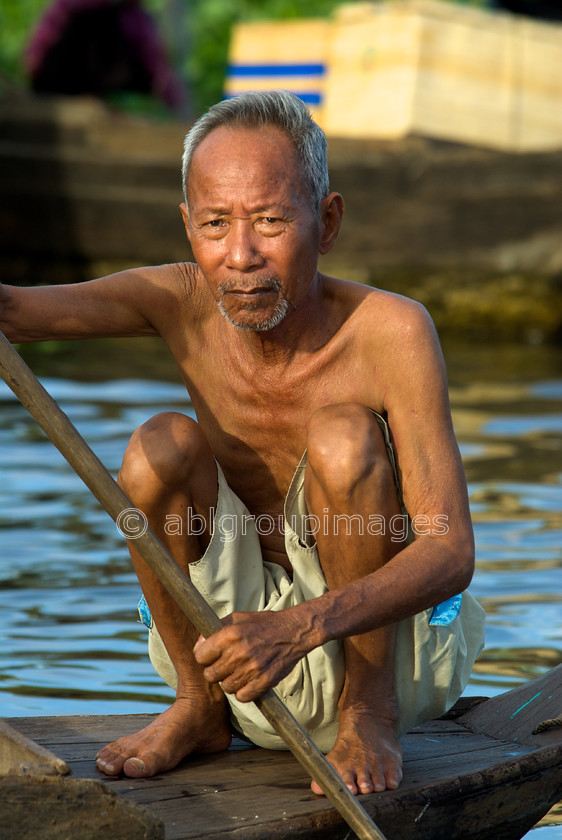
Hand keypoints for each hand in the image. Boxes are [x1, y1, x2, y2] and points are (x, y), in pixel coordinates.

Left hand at [193, 608, 309, 701]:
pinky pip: (242, 697)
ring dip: (230, 681)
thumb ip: (216, 629)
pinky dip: (243, 691)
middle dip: (215, 671)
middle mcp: (239, 652)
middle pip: (211, 675)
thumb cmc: (263, 624)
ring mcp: (252, 668)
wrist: (293, 632)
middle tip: (225, 665)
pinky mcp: (264, 681)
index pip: (201, 656)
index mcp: (230, 634)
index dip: (204, 657)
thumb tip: (199, 645)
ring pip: (226, 687)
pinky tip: (248, 680)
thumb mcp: (237, 618)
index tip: (210, 657)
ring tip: (239, 671)